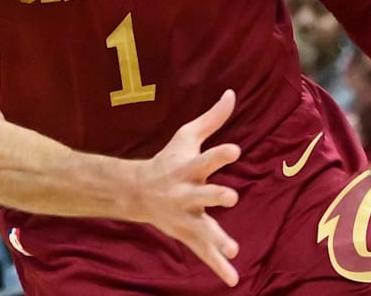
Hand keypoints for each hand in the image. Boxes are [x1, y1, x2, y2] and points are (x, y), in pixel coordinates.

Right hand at [134, 90, 242, 285]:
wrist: (134, 192)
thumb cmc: (167, 160)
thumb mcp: (187, 137)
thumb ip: (213, 119)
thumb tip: (233, 93)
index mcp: (188, 168)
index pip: (206, 159)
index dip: (220, 155)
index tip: (235, 150)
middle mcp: (186, 193)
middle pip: (203, 195)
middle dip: (215, 196)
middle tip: (230, 196)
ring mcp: (186, 216)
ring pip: (202, 228)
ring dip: (216, 238)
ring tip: (233, 249)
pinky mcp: (187, 234)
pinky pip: (204, 252)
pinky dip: (218, 266)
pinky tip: (233, 279)